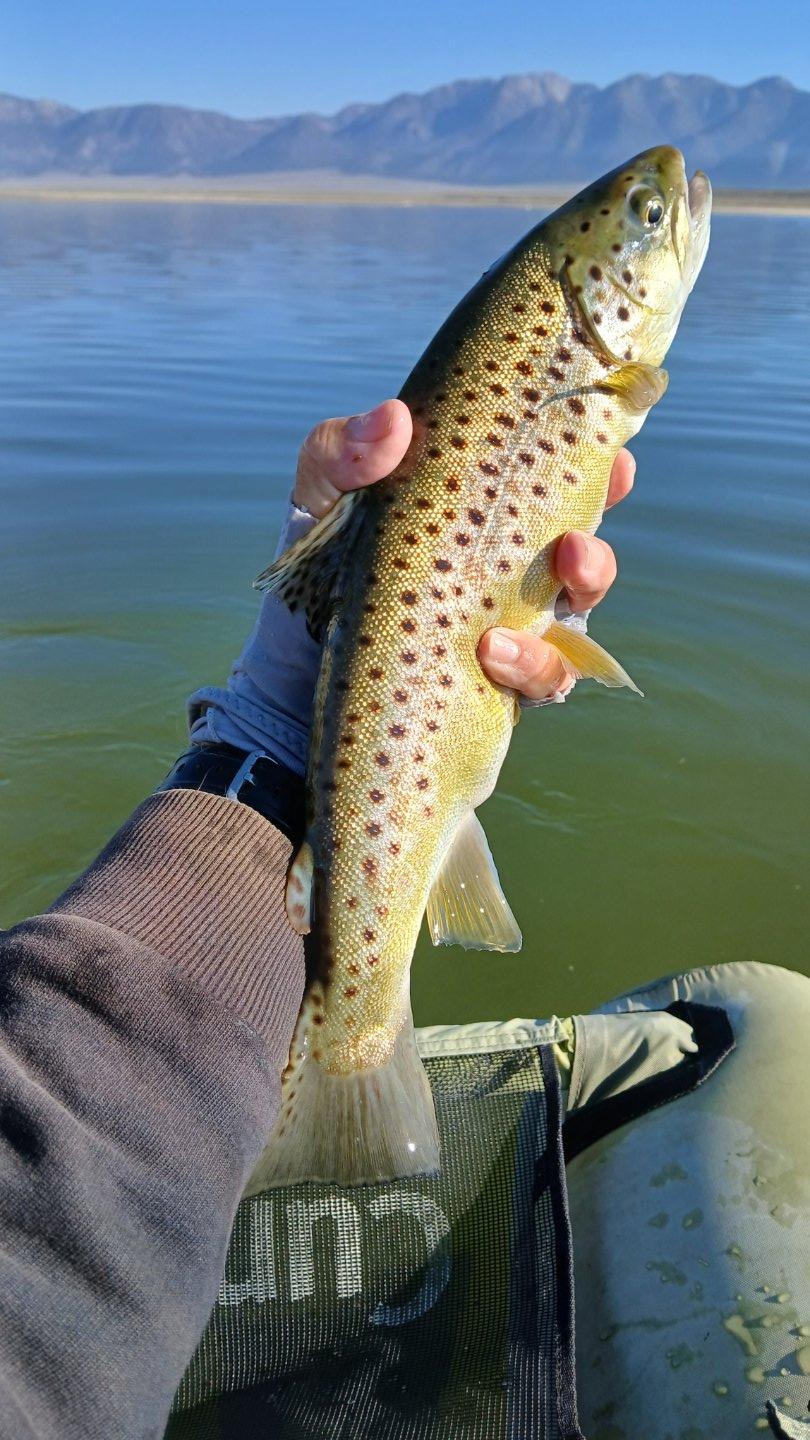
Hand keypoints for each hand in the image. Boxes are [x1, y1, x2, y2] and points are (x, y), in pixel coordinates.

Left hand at [294, 399, 633, 702]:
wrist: (289, 679)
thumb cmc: (315, 571)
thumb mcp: (320, 498)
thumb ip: (343, 452)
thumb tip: (396, 419)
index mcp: (483, 518)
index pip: (556, 487)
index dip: (601, 472)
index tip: (616, 458)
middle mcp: (508, 574)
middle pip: (582, 557)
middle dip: (594, 552)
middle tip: (574, 543)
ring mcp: (510, 633)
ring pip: (577, 614)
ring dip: (580, 596)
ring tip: (549, 587)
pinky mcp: (498, 689)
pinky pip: (544, 681)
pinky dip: (530, 665)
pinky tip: (490, 653)